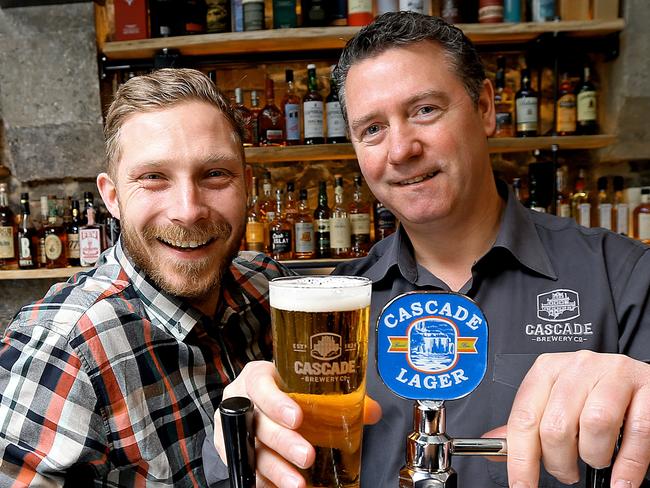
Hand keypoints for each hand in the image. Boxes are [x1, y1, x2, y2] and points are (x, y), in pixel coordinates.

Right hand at [213, 361, 381, 487]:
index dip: (276, 402)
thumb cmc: (282, 391)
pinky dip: (266, 481)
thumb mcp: (301, 385)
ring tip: (298, 484)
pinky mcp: (231, 452)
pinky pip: (247, 469)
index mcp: (257, 378)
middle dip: (283, 442)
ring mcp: (233, 428)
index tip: (297, 418)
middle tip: (307, 456)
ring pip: (251, 451)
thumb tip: (371, 412)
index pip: (261, 385)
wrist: (255, 402)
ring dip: (276, 469)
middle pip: (257, 423)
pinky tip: (281, 487)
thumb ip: (336, 397)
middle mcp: (241, 401)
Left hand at [500, 351, 649, 486]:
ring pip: (594, 424)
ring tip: (595, 460)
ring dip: (593, 457)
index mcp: (547, 369)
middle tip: (566, 472)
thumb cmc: (594, 393)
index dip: (520, 459)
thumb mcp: (556, 401)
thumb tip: (494, 449)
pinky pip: (636, 432)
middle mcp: (578, 366)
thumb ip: (528, 425)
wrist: (639, 379)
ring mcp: (614, 373)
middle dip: (559, 462)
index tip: (521, 485)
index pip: (524, 418)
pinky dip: (627, 465)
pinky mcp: (647, 386)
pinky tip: (620, 479)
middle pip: (556, 425)